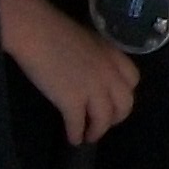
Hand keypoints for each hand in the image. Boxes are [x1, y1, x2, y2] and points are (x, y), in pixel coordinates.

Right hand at [0, 0, 139, 144]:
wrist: (36, 31)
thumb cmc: (54, 29)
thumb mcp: (87, 40)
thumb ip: (96, 58)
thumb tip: (90, 72)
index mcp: (113, 55)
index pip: (132, 80)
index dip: (124, 94)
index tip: (115, 101)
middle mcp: (109, 74)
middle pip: (124, 104)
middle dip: (116, 117)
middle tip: (104, 123)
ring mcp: (93, 89)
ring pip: (104, 120)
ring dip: (97, 131)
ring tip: (89, 136)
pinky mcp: (73, 101)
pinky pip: (78, 125)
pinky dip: (76, 134)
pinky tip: (73, 139)